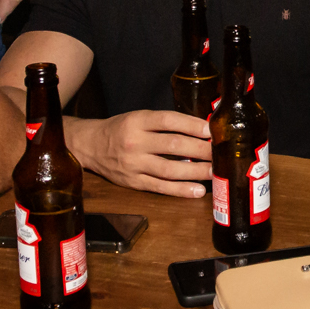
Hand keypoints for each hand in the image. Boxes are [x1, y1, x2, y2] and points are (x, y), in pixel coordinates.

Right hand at [71, 110, 211, 197]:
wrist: (90, 146)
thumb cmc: (120, 130)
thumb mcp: (138, 118)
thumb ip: (164, 123)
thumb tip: (200, 129)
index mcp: (137, 121)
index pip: (169, 121)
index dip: (192, 125)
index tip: (211, 129)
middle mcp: (135, 142)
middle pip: (174, 146)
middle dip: (201, 149)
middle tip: (219, 152)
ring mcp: (134, 164)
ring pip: (170, 169)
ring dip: (196, 171)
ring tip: (214, 171)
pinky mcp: (133, 182)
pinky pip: (160, 187)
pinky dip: (181, 190)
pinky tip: (197, 190)